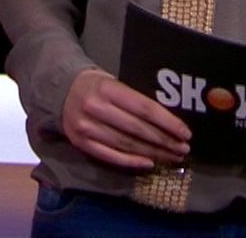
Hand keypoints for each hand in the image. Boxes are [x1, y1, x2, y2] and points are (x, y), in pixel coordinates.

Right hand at [59, 69, 191, 170]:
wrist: (60, 91)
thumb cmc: (96, 86)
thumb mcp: (114, 82)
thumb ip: (135, 99)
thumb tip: (168, 121)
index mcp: (107, 88)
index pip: (144, 108)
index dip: (167, 122)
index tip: (185, 132)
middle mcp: (96, 108)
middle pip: (138, 129)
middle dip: (165, 140)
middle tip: (183, 148)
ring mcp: (87, 128)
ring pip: (127, 144)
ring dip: (153, 153)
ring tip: (172, 157)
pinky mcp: (81, 143)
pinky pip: (110, 156)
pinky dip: (131, 161)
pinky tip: (148, 163)